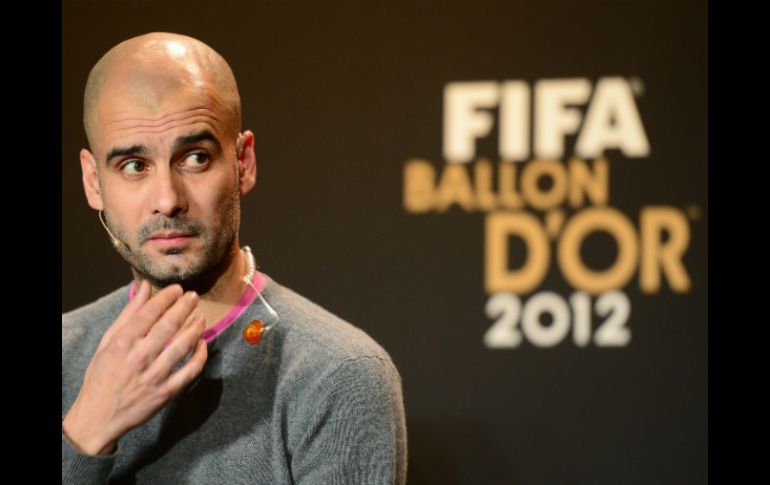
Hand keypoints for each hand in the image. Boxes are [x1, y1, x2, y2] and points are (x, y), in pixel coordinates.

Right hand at [62, 280, 207, 454]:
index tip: (178, 289)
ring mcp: (154, 375)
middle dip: (185, 307)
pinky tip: (202, 343)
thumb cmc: (102, 376)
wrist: (98, 417)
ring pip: (183, 346)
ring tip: (201, 317)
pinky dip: (200, 355)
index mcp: (122, 343)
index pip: (150, 312)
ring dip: (196, 328)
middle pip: (169, 325)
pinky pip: (191, 370)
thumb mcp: (108, 342)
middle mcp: (139, 357)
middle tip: (194, 297)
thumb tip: (144, 286)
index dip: (167, 297)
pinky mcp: (166, 392)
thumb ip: (129, 313)